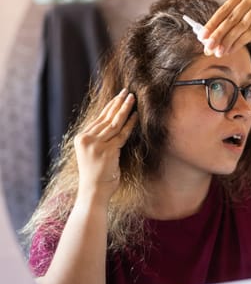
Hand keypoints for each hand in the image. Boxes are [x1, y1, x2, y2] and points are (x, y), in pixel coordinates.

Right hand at [74, 88, 137, 205]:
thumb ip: (100, 140)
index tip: (118, 97)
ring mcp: (96, 145)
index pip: (98, 119)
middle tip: (127, 91)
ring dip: (125, 109)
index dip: (109, 107)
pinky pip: (122, 134)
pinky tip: (136, 115)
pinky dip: (130, 124)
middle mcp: (86, 139)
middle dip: (117, 103)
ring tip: (133, 98)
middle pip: (106, 117)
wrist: (93, 192)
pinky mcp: (107, 151)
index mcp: (81, 138)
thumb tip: (113, 126)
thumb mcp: (93, 154)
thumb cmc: (96, 175)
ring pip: (114, 123)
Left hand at [202, 0, 250, 56]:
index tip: (202, 36)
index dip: (212, 24)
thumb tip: (211, 41)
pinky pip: (249, 32)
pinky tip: (230, 50)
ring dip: (226, 41)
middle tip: (207, 47)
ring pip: (238, 27)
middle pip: (229, 18)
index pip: (224, 10)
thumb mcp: (248, 26)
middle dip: (217, 35)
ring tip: (218, 52)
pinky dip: (238, 43)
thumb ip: (233, 30)